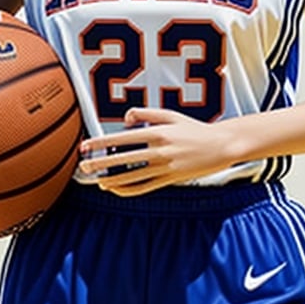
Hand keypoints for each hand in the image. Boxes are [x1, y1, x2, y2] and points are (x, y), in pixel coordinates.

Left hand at [77, 108, 235, 194]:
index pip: (121, 138)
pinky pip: (145, 187)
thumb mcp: (171, 115)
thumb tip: (126, 118)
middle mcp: (159, 150)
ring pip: (132, 177)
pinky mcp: (170, 179)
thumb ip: (147, 113)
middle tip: (83, 168)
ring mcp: (165, 167)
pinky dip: (128, 190)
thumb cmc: (194, 128)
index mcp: (157, 132)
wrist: (220, 145)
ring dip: (112, 180)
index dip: (101, 143)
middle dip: (100, 164)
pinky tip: (117, 190)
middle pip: (123, 159)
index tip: (85, 147)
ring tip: (98, 182)